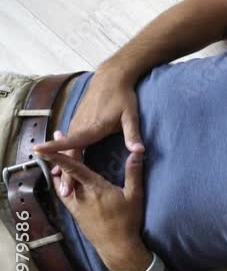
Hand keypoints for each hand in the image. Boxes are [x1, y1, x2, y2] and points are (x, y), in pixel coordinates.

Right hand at [33, 69, 144, 196]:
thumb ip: (133, 134)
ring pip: (68, 148)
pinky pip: (70, 141)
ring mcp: (77, 123)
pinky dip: (66, 154)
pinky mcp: (78, 121)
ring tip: (62, 184)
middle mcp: (80, 126)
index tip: (42, 159)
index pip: (71, 143)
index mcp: (92, 127)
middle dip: (66, 172)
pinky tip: (64, 165)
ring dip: (64, 165)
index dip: (56, 151)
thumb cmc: (122, 97)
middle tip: (65, 193)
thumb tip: (139, 151)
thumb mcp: (131, 116)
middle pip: (70, 153)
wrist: (112, 77)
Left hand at [37, 150, 148, 270]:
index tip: (45, 146)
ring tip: (53, 153)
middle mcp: (81, 195)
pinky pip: (63, 194)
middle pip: (65, 171)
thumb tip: (137, 153)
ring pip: (61, 182)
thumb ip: (134, 173)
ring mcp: (75, 205)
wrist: (117, 246)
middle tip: (58, 134)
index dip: (58, 155)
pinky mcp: (75, 212)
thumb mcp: (135, 196)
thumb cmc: (128, 221)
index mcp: (95, 188)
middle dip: (58, 152)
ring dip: (57, 167)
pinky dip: (59, 182)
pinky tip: (59, 177)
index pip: (73, 168)